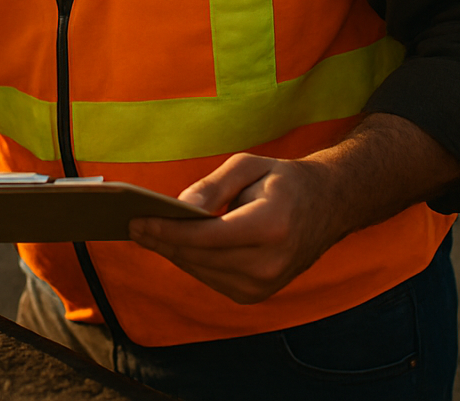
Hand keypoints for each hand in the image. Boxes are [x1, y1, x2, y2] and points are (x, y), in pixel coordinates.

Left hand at [129, 114, 459, 304]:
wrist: (329, 207)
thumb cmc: (284, 180)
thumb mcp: (249, 166)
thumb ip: (211, 187)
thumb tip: (177, 209)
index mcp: (270, 227)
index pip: (207, 237)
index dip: (167, 231)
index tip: (135, 221)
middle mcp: (269, 263)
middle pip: (199, 257)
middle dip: (161, 241)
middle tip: (130, 224)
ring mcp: (265, 284)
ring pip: (201, 271)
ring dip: (172, 252)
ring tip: (143, 232)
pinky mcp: (258, 293)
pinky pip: (212, 278)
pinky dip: (191, 261)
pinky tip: (172, 244)